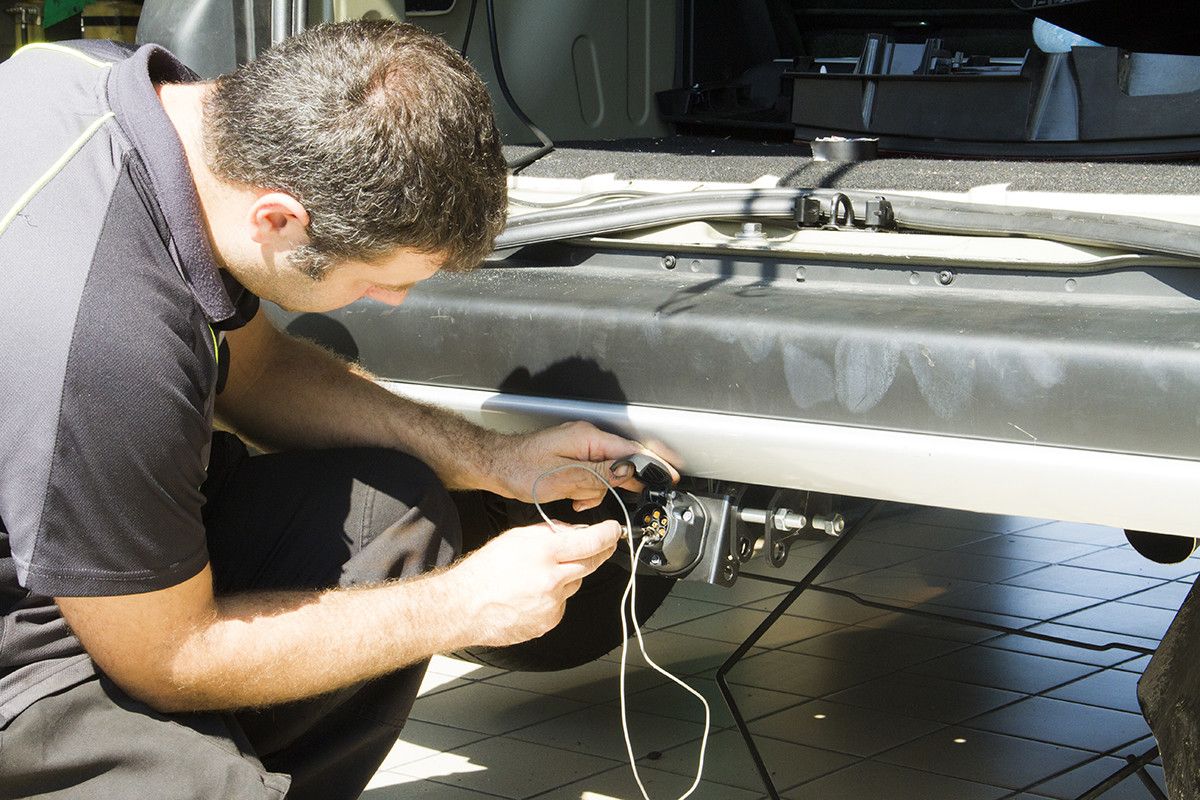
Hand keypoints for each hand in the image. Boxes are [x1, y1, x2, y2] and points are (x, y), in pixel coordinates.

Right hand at [451, 519, 622, 646]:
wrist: (465, 606)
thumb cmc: (486, 571)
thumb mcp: (517, 537)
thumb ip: (550, 532)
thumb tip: (576, 533)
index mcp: (543, 553)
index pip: (590, 541)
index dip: (608, 534)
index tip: (614, 530)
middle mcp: (551, 579)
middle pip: (592, 563)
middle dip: (601, 552)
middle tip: (603, 545)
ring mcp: (552, 603)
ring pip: (576, 583)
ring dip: (569, 575)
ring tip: (540, 574)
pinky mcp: (550, 621)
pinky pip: (563, 603)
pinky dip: (556, 596)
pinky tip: (534, 593)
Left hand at [492, 421, 680, 511]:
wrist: (495, 465)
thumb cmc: (521, 470)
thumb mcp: (564, 478)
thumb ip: (599, 475)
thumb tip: (627, 473)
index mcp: (588, 438)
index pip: (631, 449)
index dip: (652, 463)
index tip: (669, 475)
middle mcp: (586, 438)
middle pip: (620, 461)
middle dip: (616, 483)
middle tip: (615, 497)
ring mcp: (579, 446)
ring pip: (605, 472)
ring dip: (595, 490)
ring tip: (575, 499)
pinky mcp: (572, 456)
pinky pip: (591, 473)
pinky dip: (586, 488)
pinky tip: (573, 497)